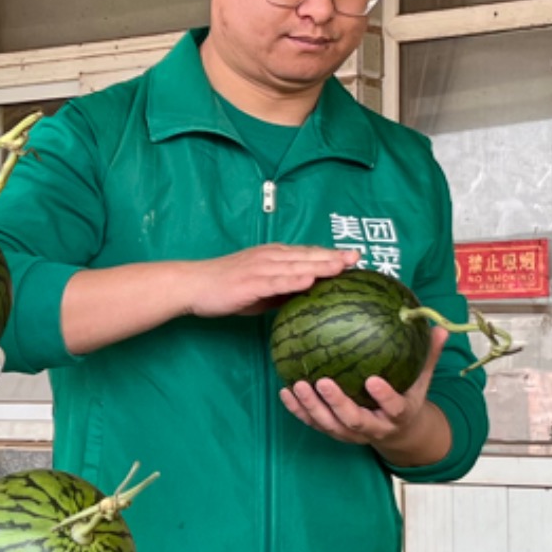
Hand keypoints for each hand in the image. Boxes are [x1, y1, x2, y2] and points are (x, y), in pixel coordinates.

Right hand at [184, 243, 351, 316]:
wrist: (193, 285)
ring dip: (319, 265)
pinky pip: (276, 281)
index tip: (354, 256)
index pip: (307, 253)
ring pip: (296, 266)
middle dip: (333, 256)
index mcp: (273, 256)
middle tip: (358, 257)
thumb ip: (283, 290)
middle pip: (307, 255)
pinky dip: (294, 280)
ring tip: (341, 266)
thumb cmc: (226, 288)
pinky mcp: (250, 282)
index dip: (331, 254)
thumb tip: (306, 297)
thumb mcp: (260, 289)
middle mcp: (269, 257)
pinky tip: (310, 281)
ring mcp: (260, 268)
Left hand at [283, 321, 451, 460]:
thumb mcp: (421, 380)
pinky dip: (298, 410)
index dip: (384, 397)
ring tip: (297, 384)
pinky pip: (313, 423)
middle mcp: (374, 428)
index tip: (373, 380)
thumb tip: (440, 327)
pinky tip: (284, 391)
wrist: (398, 432)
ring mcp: (351, 434)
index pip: (394, 408)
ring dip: (312, 407)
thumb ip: (428, 355)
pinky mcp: (333, 432)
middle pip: (354, 421)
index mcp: (399, 415)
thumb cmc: (407, 398)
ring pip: (329, 425)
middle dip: (338, 403)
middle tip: (323, 381)